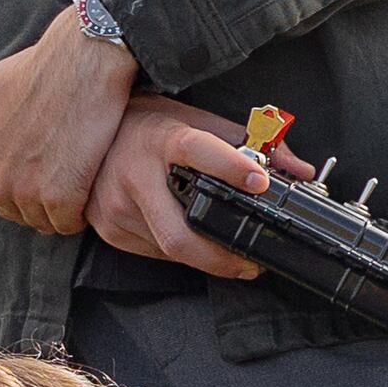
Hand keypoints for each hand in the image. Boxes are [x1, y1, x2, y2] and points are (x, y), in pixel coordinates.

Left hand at [0, 3, 137, 234]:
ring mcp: (24, 190)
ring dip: (59, 208)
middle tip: (62, 171)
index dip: (16, 183)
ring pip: (41, 220)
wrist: (81, 61)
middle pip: (15, 211)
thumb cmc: (34, 71)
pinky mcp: (59, 195)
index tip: (38, 166)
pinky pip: (67, 222)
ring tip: (77, 176)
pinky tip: (89, 186)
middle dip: (36, 199)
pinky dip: (79, 212)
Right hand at [84, 97, 316, 277]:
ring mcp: (115, 205)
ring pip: (168, 249)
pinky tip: (185, 236)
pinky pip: (151, 251)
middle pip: (180, 234)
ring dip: (201, 255)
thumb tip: (301, 171)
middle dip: (220, 258)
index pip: (199, 151)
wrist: (86, 134)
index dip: (231, 168)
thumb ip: (252, 145)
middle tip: (250, 264)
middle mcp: (135, 174)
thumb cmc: (148, 127)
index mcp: (164, 139)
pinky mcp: (107, 226)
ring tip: (222, 249)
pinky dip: (174, 251)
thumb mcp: (197, 122)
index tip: (261, 183)